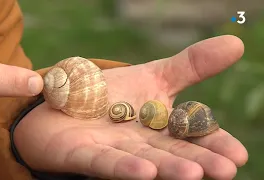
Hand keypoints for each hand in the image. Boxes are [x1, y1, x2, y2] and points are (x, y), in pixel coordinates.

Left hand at [14, 35, 247, 179]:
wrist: (74, 100)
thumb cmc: (117, 94)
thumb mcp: (156, 75)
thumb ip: (192, 65)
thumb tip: (237, 43)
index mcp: (161, 126)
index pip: (193, 135)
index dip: (215, 143)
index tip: (238, 155)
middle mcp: (142, 142)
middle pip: (172, 151)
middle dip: (197, 160)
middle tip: (225, 170)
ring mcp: (114, 149)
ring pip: (144, 158)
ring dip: (168, 166)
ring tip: (192, 174)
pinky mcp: (86, 154)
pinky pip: (105, 160)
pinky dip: (124, 166)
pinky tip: (145, 171)